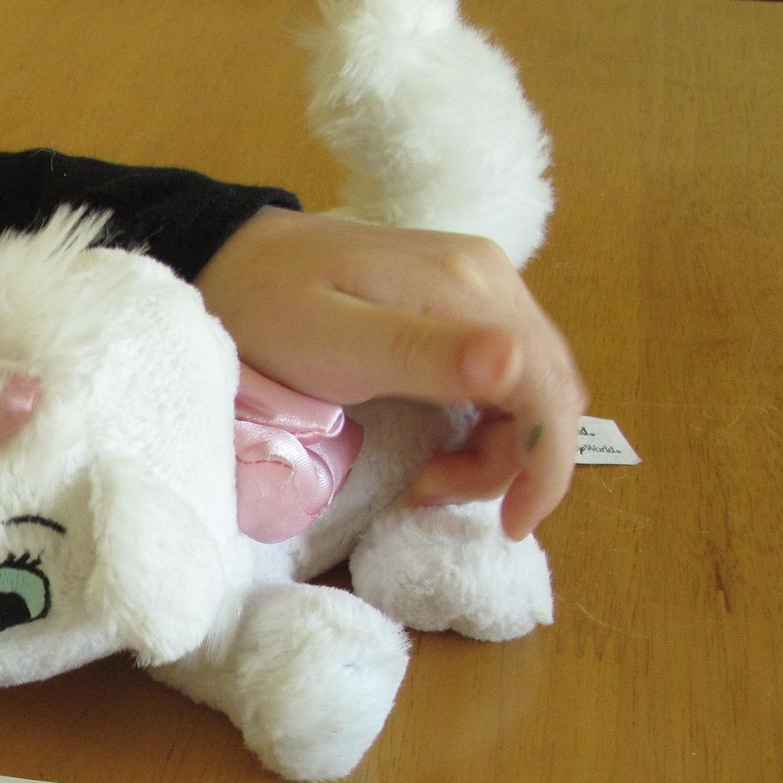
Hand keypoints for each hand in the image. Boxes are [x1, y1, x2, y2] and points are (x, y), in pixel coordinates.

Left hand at [195, 208, 586, 538]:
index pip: (546, 385)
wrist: (233, 258)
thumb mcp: (331, 342)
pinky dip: (488, 424)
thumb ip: (422, 354)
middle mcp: (488, 278)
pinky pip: (505, 374)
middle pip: (548, 388)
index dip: (544, 463)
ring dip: (500, 447)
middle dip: (514, 461)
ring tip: (428, 476)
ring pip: (533, 385)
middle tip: (432, 491)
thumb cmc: (266, 308)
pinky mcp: (461, 302)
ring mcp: (478, 286)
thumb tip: (514, 366)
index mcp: (465, 287)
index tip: (511, 524)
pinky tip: (440, 445)